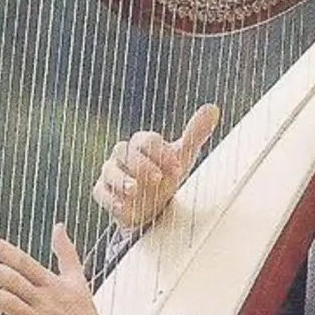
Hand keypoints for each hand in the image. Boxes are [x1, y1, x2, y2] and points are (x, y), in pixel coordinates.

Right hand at [91, 103, 219, 229]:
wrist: (152, 205)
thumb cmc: (165, 175)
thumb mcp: (183, 156)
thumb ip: (195, 133)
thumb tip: (213, 109)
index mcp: (142, 144)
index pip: (147, 141)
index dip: (161, 153)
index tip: (176, 167)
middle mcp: (123, 155)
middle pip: (124, 152)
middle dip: (141, 165)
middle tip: (157, 178)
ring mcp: (112, 173)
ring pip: (110, 171)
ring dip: (121, 180)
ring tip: (134, 190)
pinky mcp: (104, 192)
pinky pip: (101, 192)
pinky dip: (111, 199)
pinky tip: (123, 206)